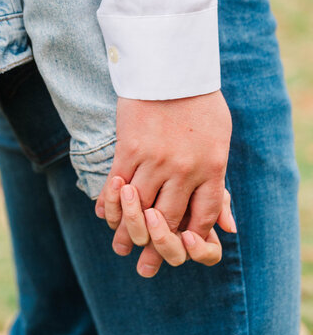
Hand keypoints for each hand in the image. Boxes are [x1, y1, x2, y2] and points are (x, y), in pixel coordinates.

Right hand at [96, 92, 235, 275]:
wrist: (170, 68)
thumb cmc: (199, 105)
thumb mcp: (219, 142)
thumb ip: (219, 185)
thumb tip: (229, 227)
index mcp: (212, 167)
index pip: (203, 216)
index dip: (190, 238)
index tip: (180, 251)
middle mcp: (184, 168)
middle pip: (168, 218)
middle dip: (155, 246)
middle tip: (144, 265)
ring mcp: (155, 159)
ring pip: (139, 206)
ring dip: (127, 229)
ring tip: (119, 245)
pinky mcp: (130, 148)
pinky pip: (117, 185)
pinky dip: (109, 204)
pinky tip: (104, 215)